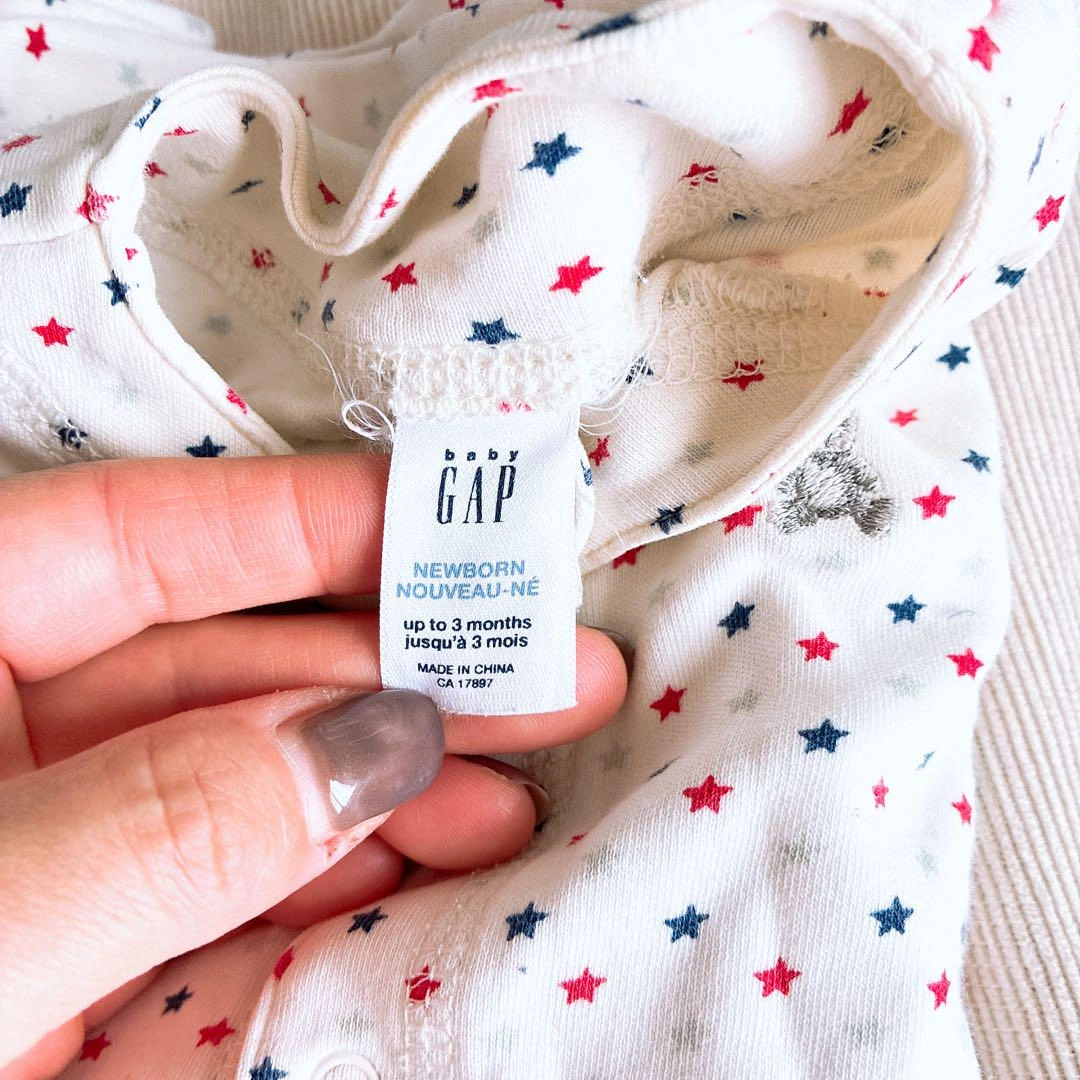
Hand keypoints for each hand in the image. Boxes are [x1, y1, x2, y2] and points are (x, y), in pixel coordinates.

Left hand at [0, 454, 626, 1077]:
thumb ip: (166, 821)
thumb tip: (363, 744)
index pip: (139, 537)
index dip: (311, 520)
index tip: (460, 525)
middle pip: (226, 663)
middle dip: (394, 673)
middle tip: (550, 675)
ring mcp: (40, 846)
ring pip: (244, 779)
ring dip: (385, 784)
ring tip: (512, 797)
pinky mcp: (72, 958)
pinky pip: (220, 888)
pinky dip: (325, 877)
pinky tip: (420, 863)